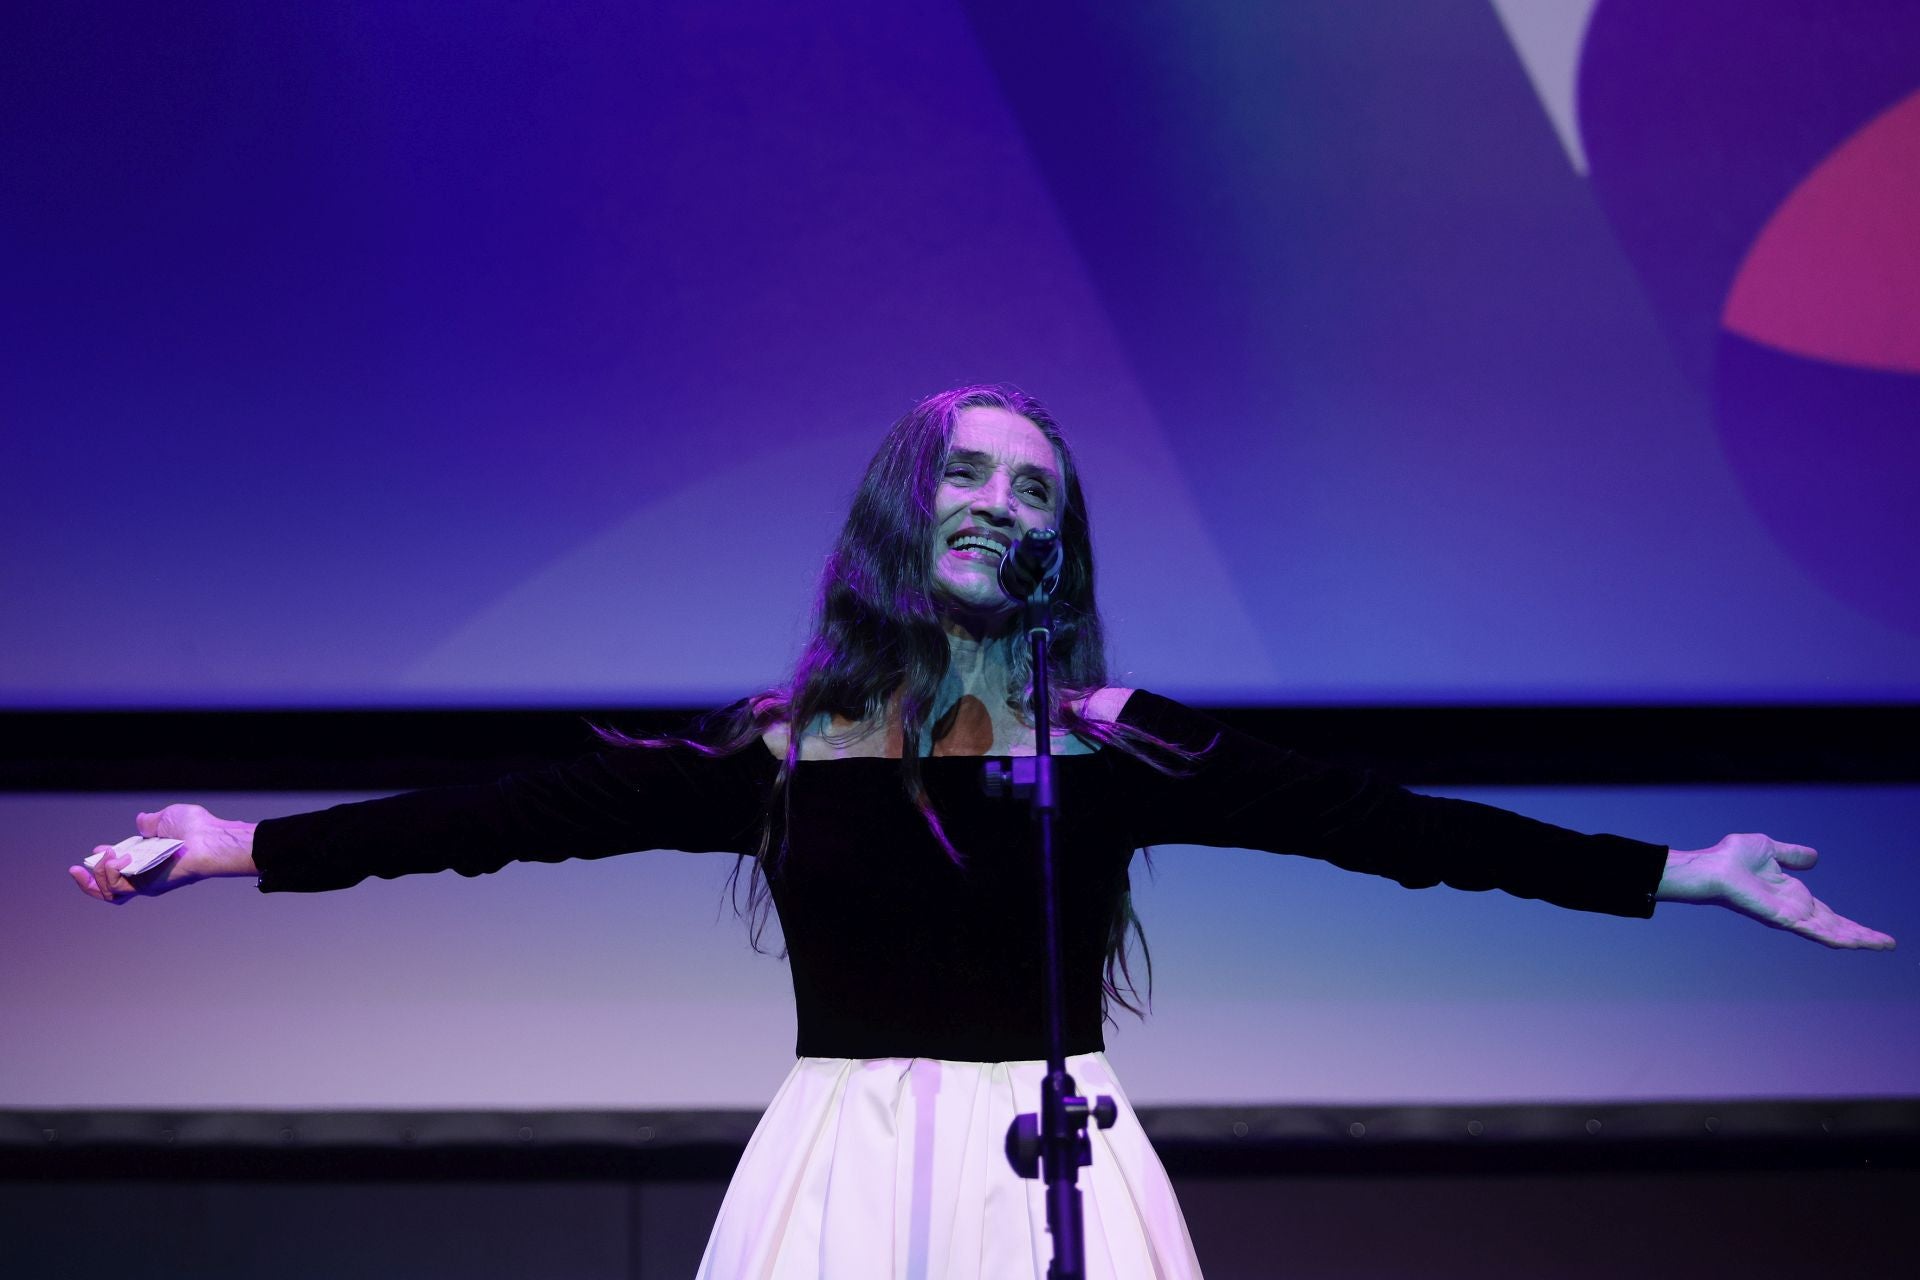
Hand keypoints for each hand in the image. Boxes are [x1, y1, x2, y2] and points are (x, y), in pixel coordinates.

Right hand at [69, 804, 255, 903]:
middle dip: (88, 882)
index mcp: (148, 860)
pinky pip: (118, 889)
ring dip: (99, 873)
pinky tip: (117, 859)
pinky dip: (110, 874)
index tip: (94, 852)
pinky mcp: (148, 888)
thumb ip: (152, 823)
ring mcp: (147, 884)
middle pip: (109, 890)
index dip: (101, 865)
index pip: (119, 871)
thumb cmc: (197, 828)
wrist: (210, 839)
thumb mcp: (168, 818)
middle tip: (77, 869)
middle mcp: (146, 876)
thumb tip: (142, 822)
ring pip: (109, 891)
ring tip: (109, 855)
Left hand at [1656, 833, 1895, 949]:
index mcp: (1794, 895)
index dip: (1851, 924)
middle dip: (1862, 935)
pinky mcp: (1782, 919)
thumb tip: (1815, 857)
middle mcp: (1794, 909)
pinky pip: (1813, 930)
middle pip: (1835, 926)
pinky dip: (1834, 936)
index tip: (1873, 933)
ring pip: (1830, 931)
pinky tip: (1853, 943)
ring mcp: (1789, 916)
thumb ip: (1793, 855)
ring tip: (1882, 945)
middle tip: (1888, 944)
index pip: (1828, 914)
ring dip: (1857, 938)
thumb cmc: (1732, 858)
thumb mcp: (1771, 849)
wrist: (1713, 866)